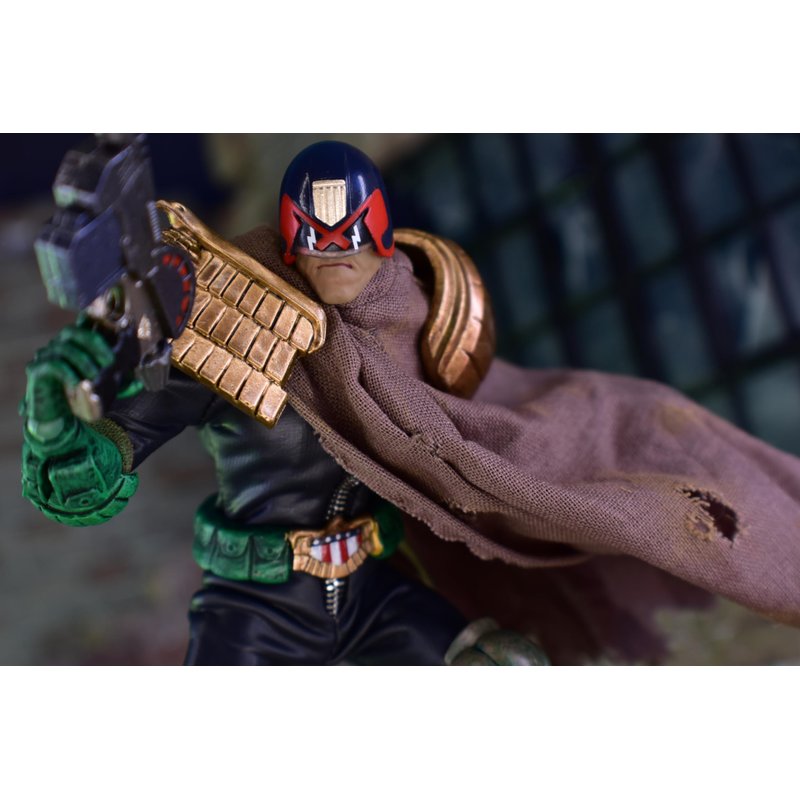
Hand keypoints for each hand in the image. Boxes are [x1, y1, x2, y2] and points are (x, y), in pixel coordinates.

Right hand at [23, 321, 114, 446]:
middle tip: (111, 361)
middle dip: (94, 342)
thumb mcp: (105, 390)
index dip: (95, 319)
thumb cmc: (81, 397)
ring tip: (96, 376)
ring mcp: (46, 355)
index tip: (114, 326)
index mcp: (76, 344)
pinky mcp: (36, 369)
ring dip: (84, 361)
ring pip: (64, 348)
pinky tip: (80, 384)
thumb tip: (139, 384)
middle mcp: (58, 345)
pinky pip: (54, 364)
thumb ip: (120, 385)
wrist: (58, 417)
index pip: (83, 324)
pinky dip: (69, 373)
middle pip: (73, 331)